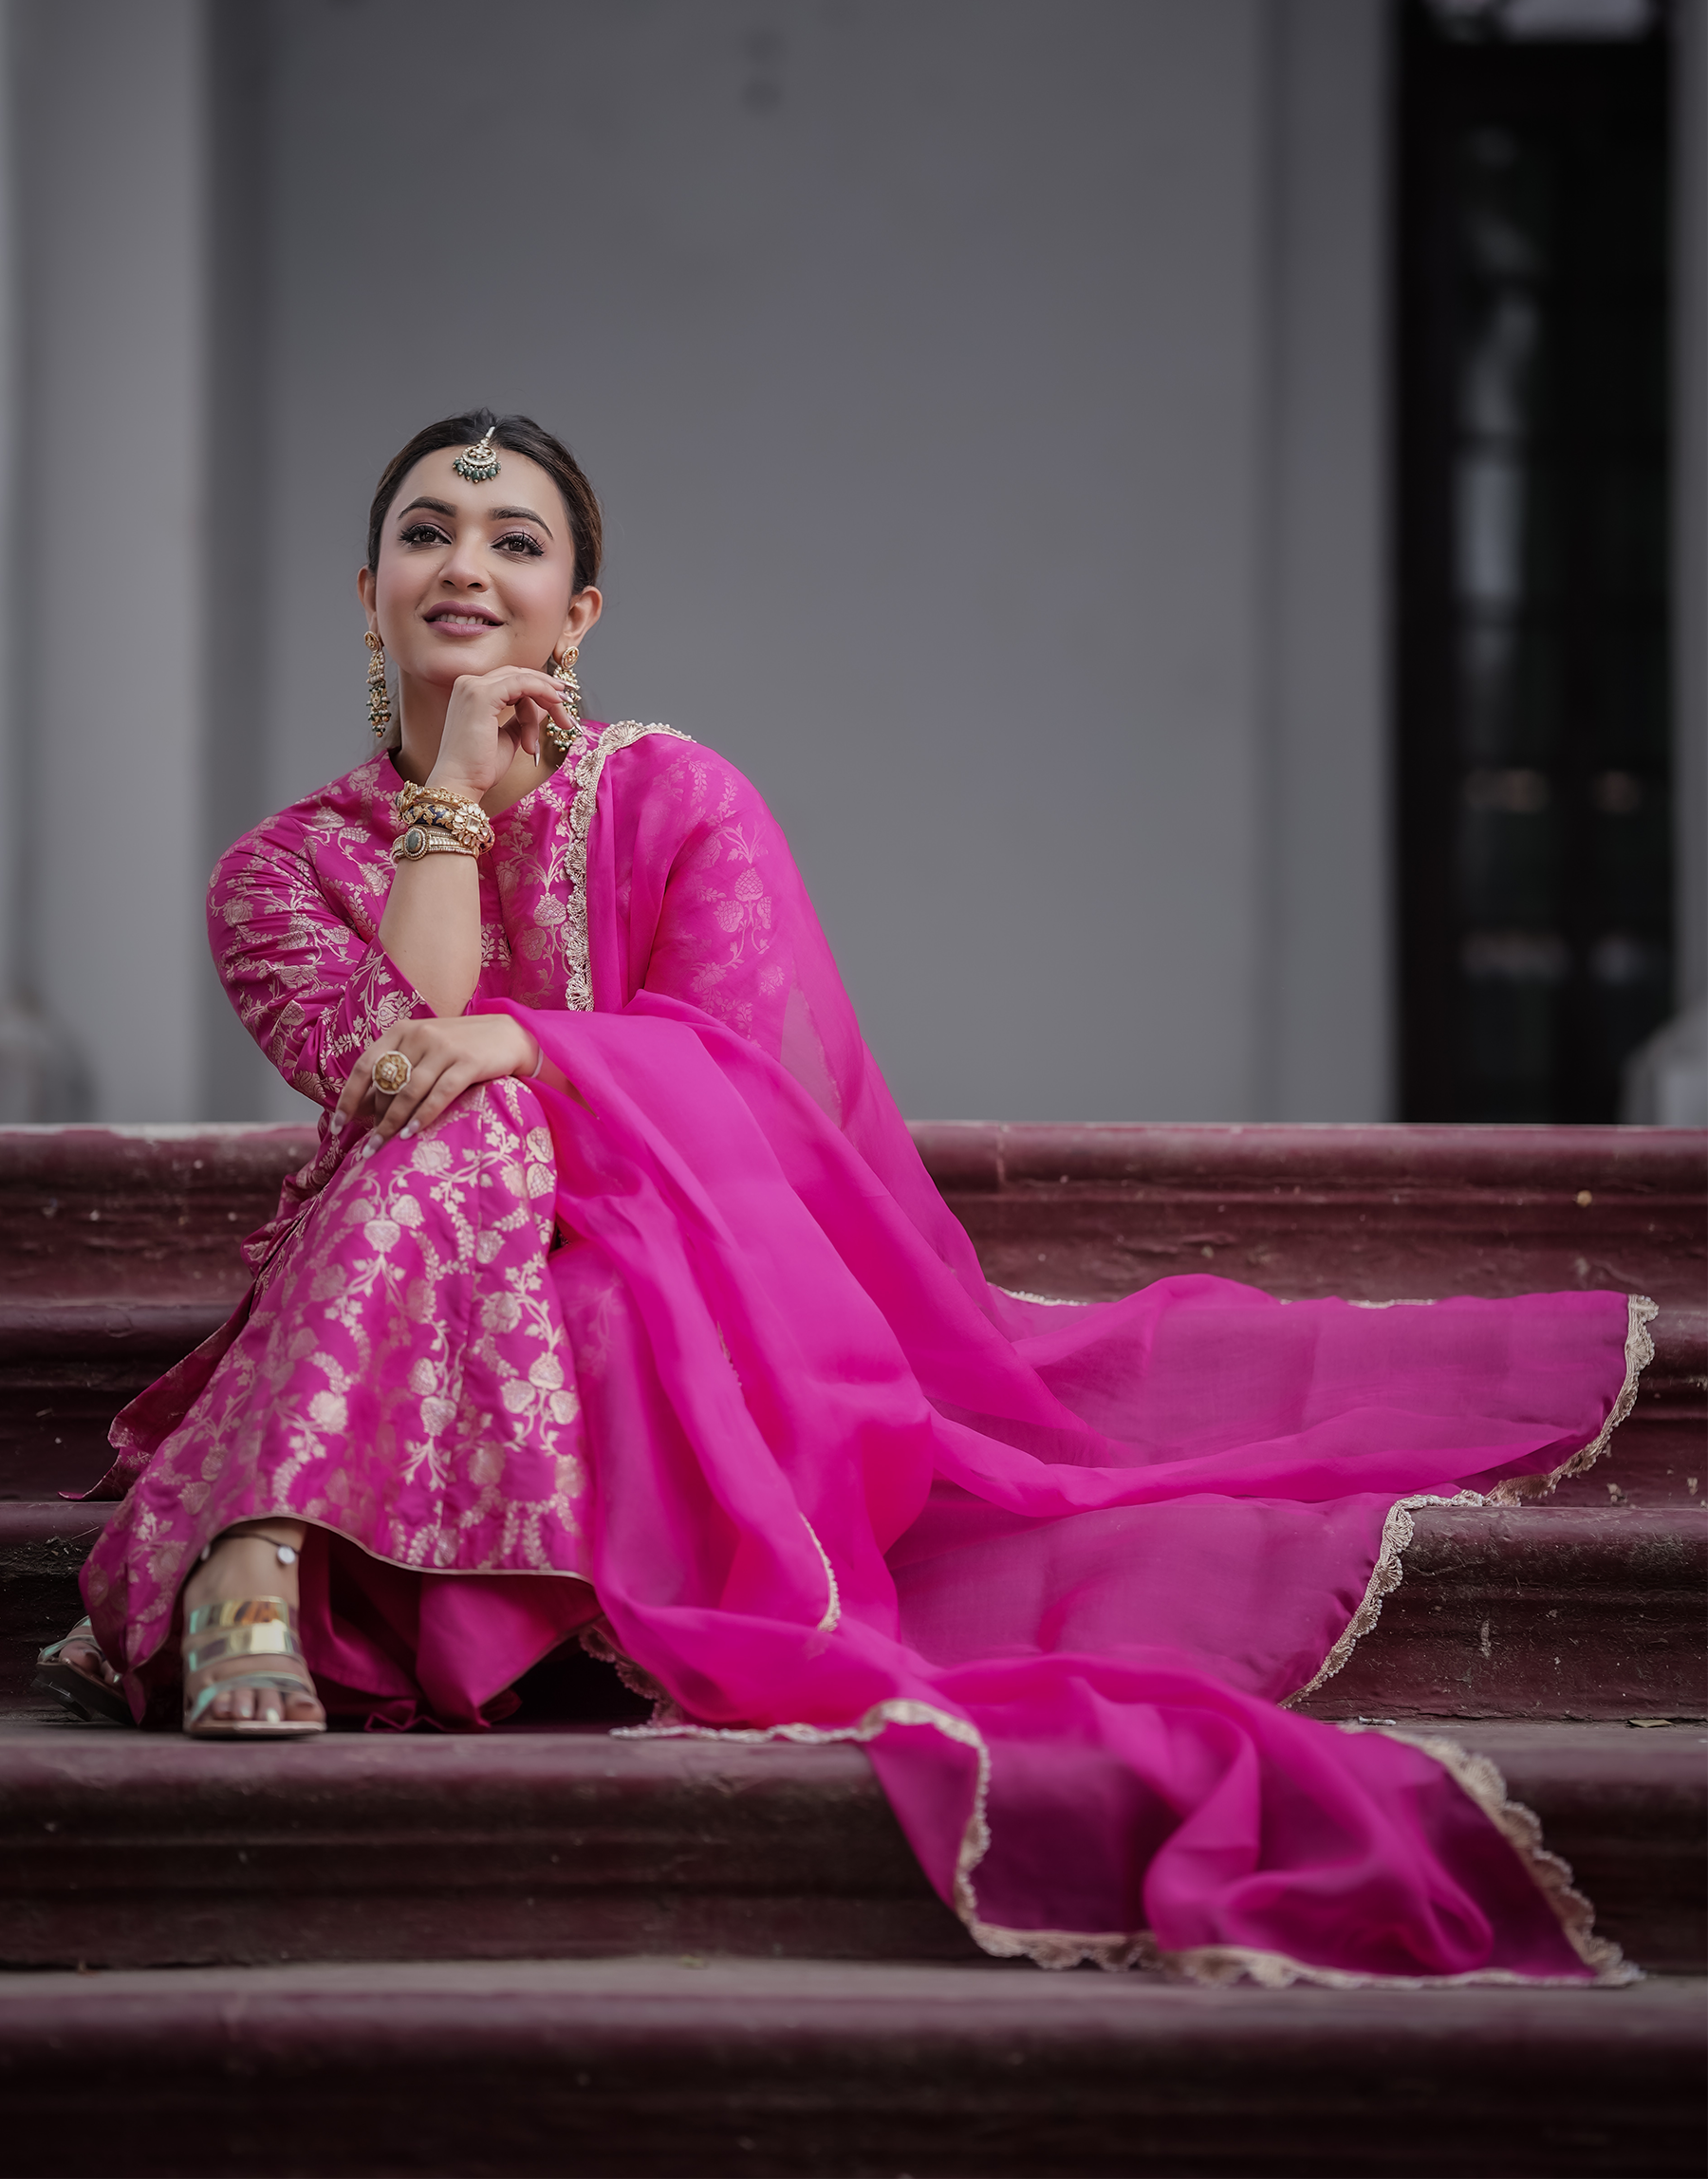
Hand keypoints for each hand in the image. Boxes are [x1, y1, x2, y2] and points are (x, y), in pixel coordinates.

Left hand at [336, 1015, 542, 1143]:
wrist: (510, 1035)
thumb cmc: (461, 1047)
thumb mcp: (425, 1049)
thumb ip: (398, 1068)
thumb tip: (364, 1105)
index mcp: (401, 1030)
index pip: (364, 1066)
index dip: (348, 1097)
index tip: (338, 1126)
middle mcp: (419, 1035)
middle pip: (386, 1082)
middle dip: (375, 1117)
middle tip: (370, 1145)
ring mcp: (444, 1047)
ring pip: (409, 1090)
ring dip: (393, 1121)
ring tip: (384, 1146)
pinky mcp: (467, 1062)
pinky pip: (439, 1093)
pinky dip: (423, 1115)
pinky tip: (412, 1133)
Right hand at [424, 666, 579, 797]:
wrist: (460, 783)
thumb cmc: (480, 767)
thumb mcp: (510, 737)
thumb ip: (524, 719)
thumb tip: (546, 706)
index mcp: (471, 692)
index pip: (512, 682)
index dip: (540, 691)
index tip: (562, 706)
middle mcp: (468, 684)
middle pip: (519, 676)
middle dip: (549, 693)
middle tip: (568, 713)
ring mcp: (473, 687)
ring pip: (523, 679)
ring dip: (548, 699)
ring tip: (562, 723)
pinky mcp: (482, 695)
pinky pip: (522, 683)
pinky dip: (543, 691)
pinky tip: (557, 703)